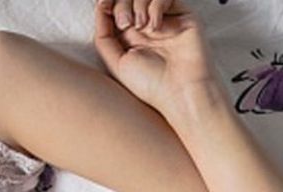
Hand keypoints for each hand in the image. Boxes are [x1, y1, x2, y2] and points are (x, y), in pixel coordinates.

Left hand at [94, 0, 222, 118]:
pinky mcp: (182, 15)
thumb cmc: (150, 84)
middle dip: (121, 5)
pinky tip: (156, 27)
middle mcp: (146, 26)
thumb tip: (100, 9)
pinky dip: (156, 6)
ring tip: (141, 25)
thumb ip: (104, 36)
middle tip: (126, 24)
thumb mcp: (116, 62)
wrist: (180, 91)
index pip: (114, 6)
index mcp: (129, 36)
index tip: (102, 5)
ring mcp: (164, 20)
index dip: (106, 1)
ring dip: (138, 4)